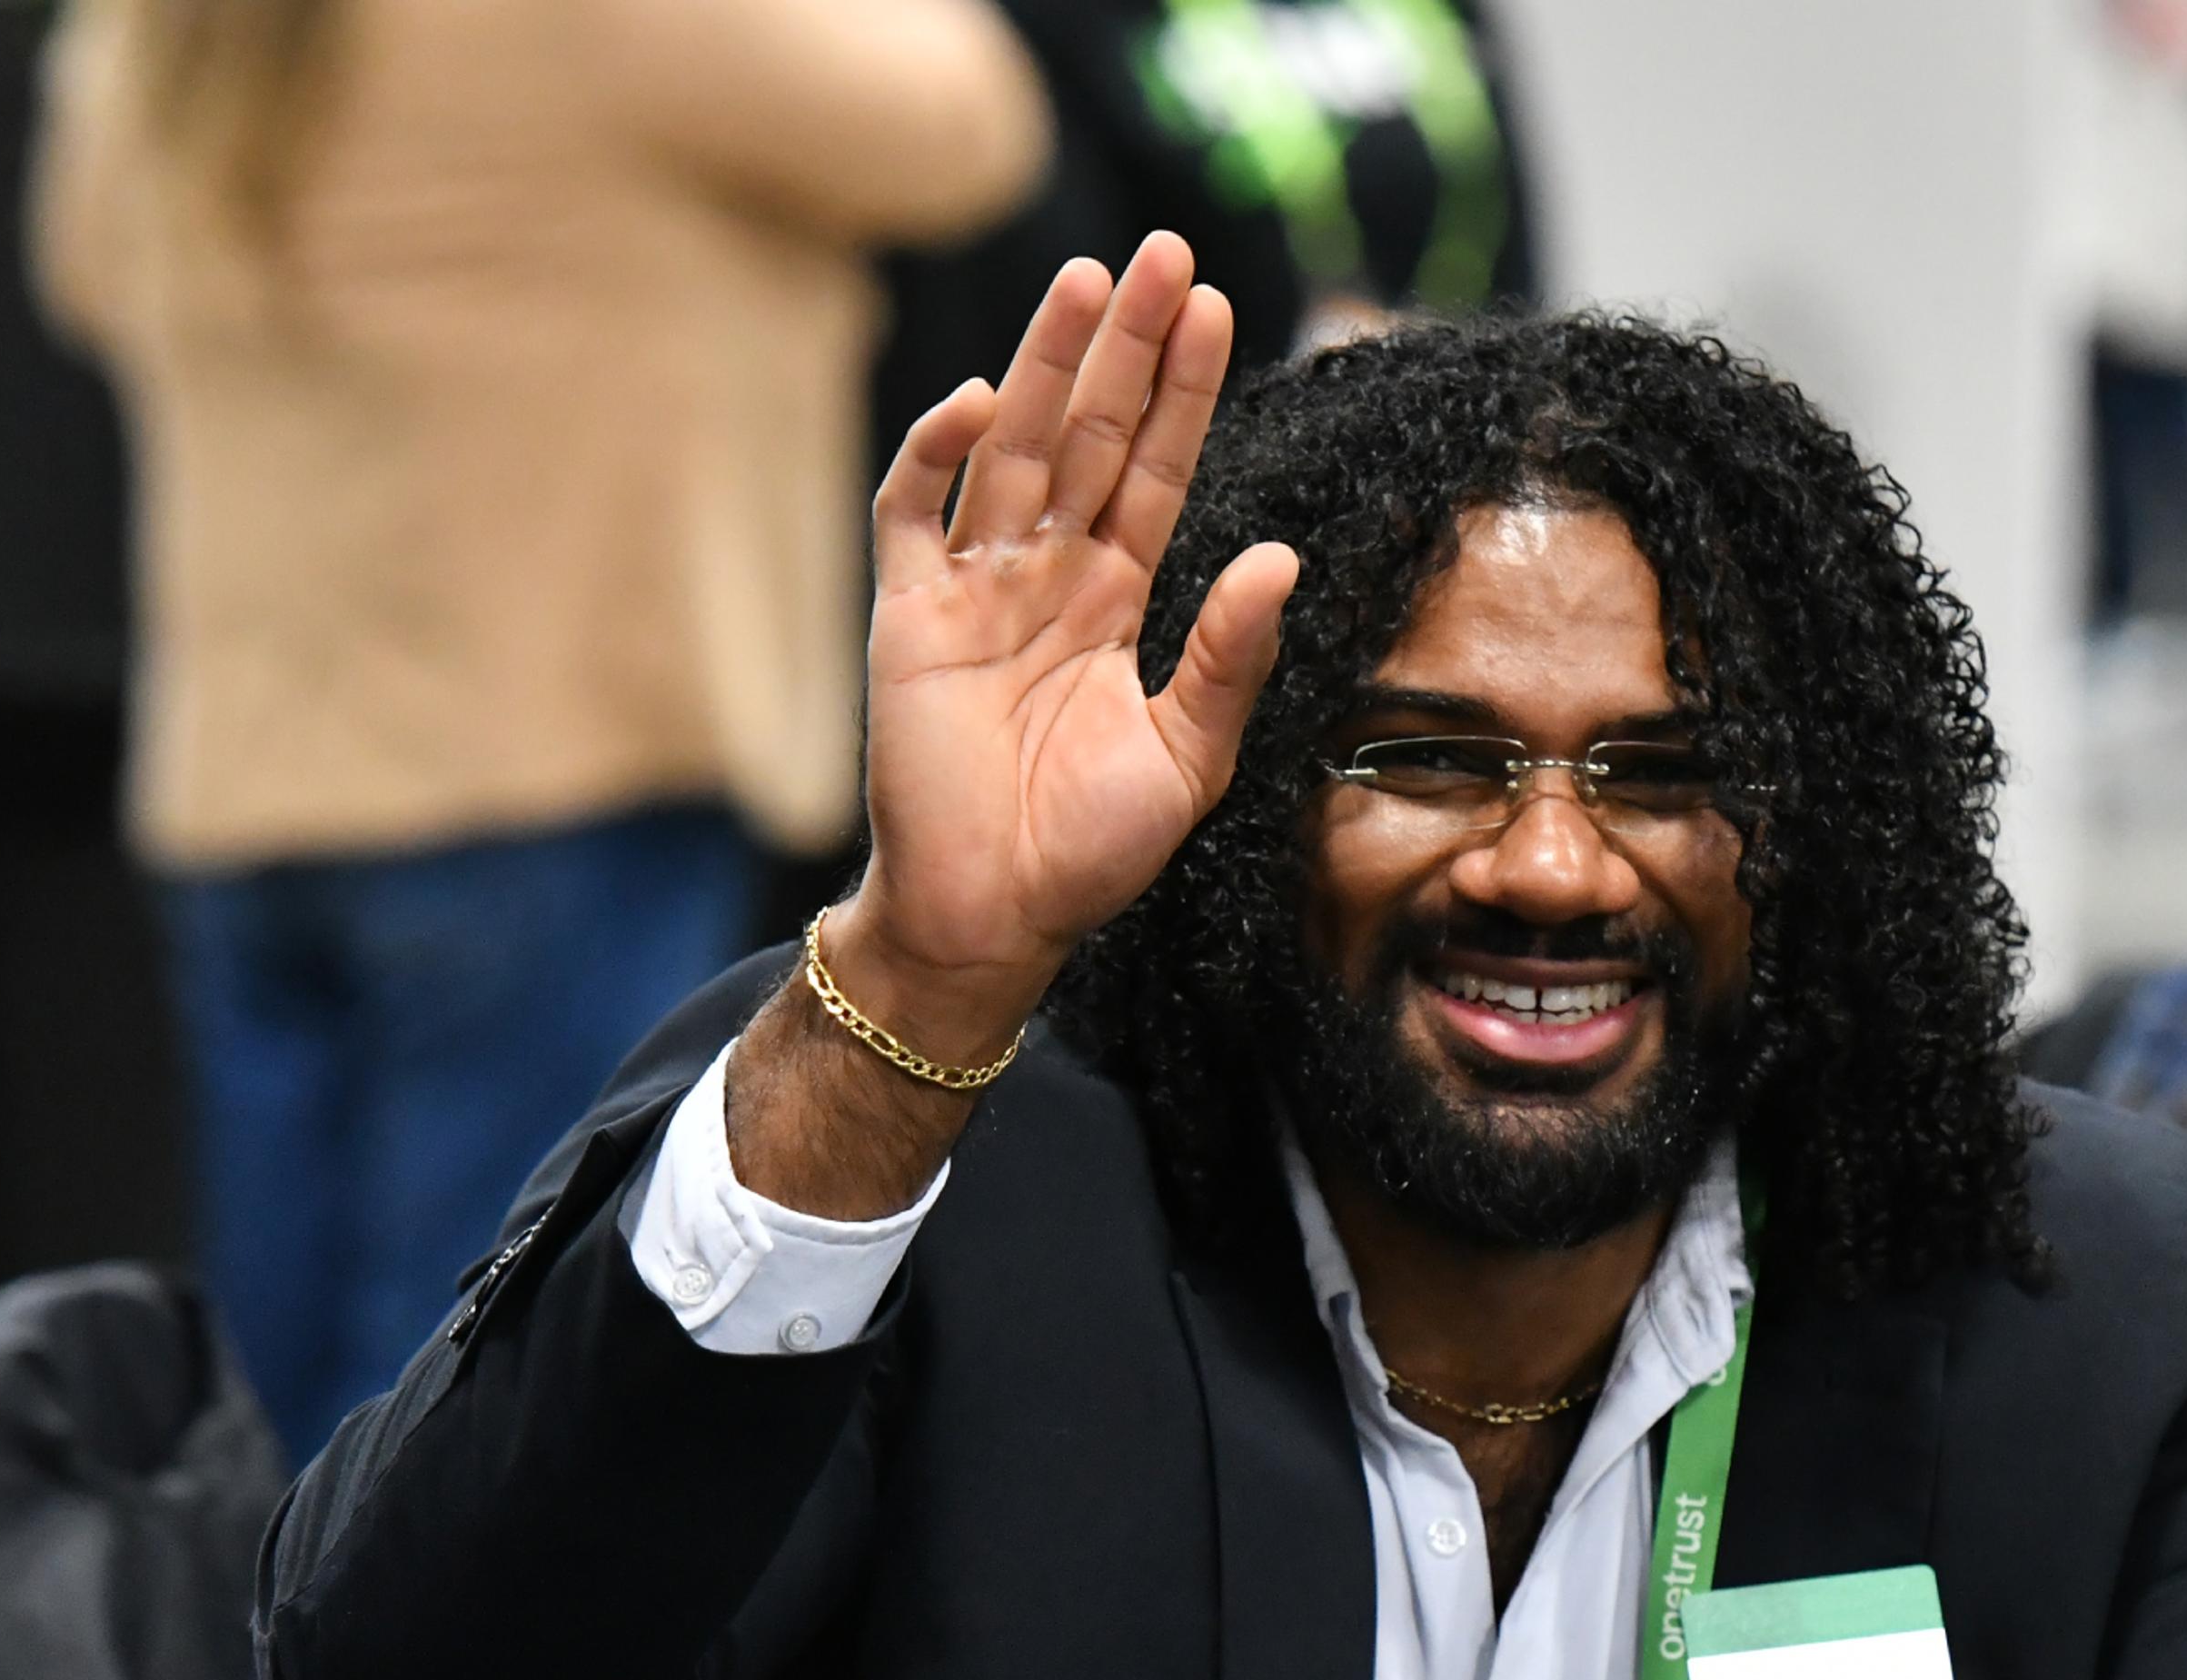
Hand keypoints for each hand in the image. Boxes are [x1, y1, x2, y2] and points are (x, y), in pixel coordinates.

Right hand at [830, 231, 1300, 1059]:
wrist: (991, 918)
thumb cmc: (1089, 852)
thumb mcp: (1189, 757)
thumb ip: (1228, 658)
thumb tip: (1277, 561)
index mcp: (1116, 602)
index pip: (1160, 473)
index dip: (1187, 393)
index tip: (1219, 310)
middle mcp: (1048, 578)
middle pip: (1094, 436)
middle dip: (1127, 347)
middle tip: (1162, 253)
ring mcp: (975, 589)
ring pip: (1015, 451)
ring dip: (1050, 365)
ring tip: (1090, 279)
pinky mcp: (908, 617)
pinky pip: (914, 513)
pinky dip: (940, 453)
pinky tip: (986, 403)